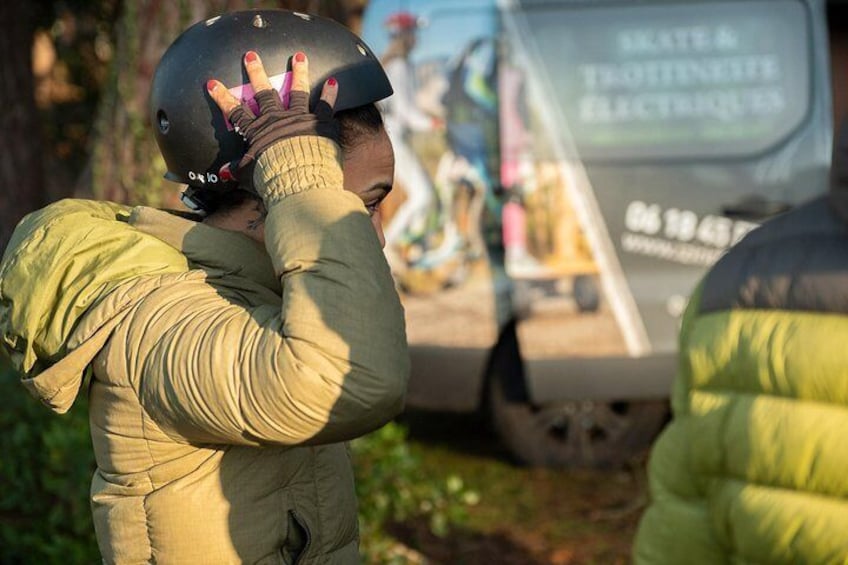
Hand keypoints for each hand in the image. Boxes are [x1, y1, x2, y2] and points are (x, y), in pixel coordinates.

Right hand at [206, 50, 338, 184]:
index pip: (236, 111)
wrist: (297, 178)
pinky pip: (325, 105)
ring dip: (298, 73)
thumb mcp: (248, 175)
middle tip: (251, 56)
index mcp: (257, 131)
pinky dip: (330, 94)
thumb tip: (222, 173)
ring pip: (297, 91)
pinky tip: (333, 81)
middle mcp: (277, 119)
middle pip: (264, 92)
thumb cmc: (271, 178)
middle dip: (256, 73)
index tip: (213, 83)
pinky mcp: (319, 122)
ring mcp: (299, 118)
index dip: (223, 97)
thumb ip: (236, 170)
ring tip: (299, 57)